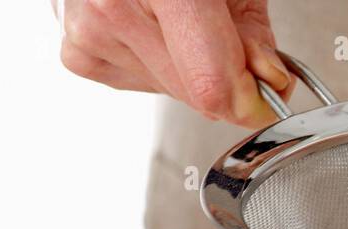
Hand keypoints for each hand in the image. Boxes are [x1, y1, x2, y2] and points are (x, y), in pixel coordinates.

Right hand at [55, 0, 290, 128]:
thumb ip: (252, 29)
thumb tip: (268, 81)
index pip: (211, 84)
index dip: (250, 101)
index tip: (269, 98)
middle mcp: (112, 7)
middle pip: (195, 95)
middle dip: (225, 82)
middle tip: (227, 39)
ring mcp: (88, 31)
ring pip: (171, 93)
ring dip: (189, 70)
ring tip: (180, 20)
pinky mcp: (78, 53)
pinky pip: (140, 84)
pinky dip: (158, 66)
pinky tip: (154, 29)